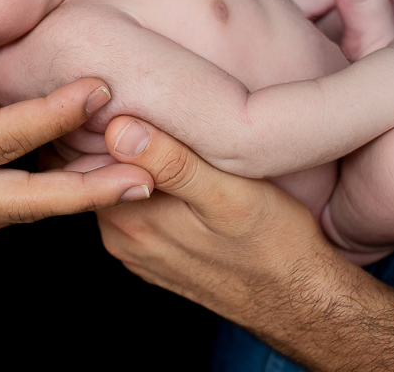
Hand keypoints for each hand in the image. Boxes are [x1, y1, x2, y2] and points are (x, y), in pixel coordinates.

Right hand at [0, 22, 153, 229]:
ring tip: (127, 183)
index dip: (48, 115)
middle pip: (25, 199)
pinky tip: (72, 183)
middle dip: (87, 190)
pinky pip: (1, 205)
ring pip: (19, 207)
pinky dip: (41, 196)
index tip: (97, 91)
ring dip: (73, 197)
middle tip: (146, 176)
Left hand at [95, 115, 333, 321]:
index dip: (110, 118)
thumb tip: (117, 129)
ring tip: (169, 131)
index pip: (92, 156)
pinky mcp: (153, 254)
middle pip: (101, 170)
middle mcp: (121, 239)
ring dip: (138, 160)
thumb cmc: (274, 243)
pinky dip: (151, 185)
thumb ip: (173, 163)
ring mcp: (136, 249)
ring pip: (120, 187)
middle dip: (122, 137)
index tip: (134, 93)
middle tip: (153, 102)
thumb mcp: (229, 194)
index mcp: (129, 221)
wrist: (301, 299)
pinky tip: (178, 169)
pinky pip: (138, 208)